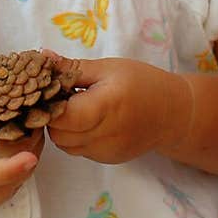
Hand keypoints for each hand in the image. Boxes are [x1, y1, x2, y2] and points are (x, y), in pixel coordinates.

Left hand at [46, 52, 178, 163]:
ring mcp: (106, 152)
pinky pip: (80, 150)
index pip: (60, 116)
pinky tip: (88, 120)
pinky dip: (76, 137)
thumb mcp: (108, 68)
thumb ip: (73, 67)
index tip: (50, 88)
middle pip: (58, 134)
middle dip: (52, 116)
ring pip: (65, 145)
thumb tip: (43, 57)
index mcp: (104, 107)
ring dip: (63, 128)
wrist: (174, 113)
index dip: (49, 103)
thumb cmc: (142, 82)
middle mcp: (104, 135)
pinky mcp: (108, 159)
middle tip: (62, 97)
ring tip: (76, 108)